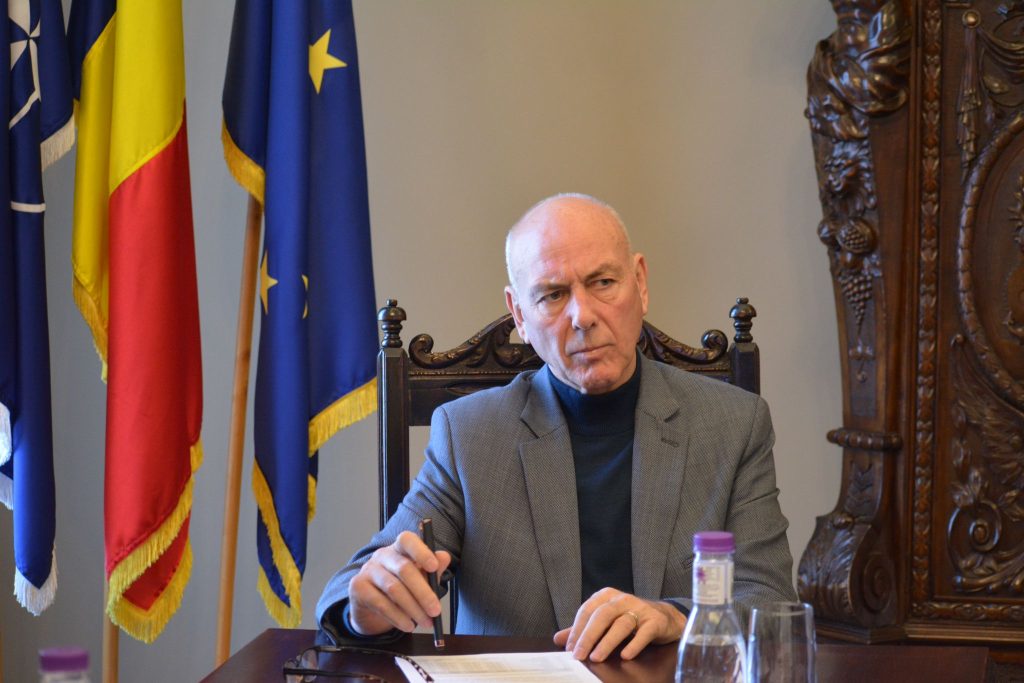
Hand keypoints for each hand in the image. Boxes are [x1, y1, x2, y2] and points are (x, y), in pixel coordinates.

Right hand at [347, 530, 451, 635]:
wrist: (371, 609)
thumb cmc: (400, 589)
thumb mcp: (419, 579)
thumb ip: (432, 570)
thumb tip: (444, 557)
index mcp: (399, 549)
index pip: (407, 540)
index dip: (421, 551)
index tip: (434, 567)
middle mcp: (382, 555)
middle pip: (403, 568)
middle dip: (423, 592)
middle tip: (436, 610)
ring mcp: (368, 570)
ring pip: (393, 588)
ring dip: (413, 609)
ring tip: (426, 622)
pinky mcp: (358, 588)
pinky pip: (380, 603)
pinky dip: (398, 617)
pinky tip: (408, 625)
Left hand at [553, 588, 686, 661]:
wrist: (664, 617)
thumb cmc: (630, 619)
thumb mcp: (606, 621)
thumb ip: (583, 629)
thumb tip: (558, 639)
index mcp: (606, 596)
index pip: (587, 611)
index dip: (577, 630)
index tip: (569, 649)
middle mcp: (622, 599)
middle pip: (602, 615)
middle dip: (588, 636)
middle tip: (579, 655)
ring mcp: (640, 608)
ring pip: (621, 624)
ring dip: (607, 642)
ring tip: (597, 658)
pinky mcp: (655, 621)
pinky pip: (643, 633)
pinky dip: (634, 644)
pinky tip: (625, 655)